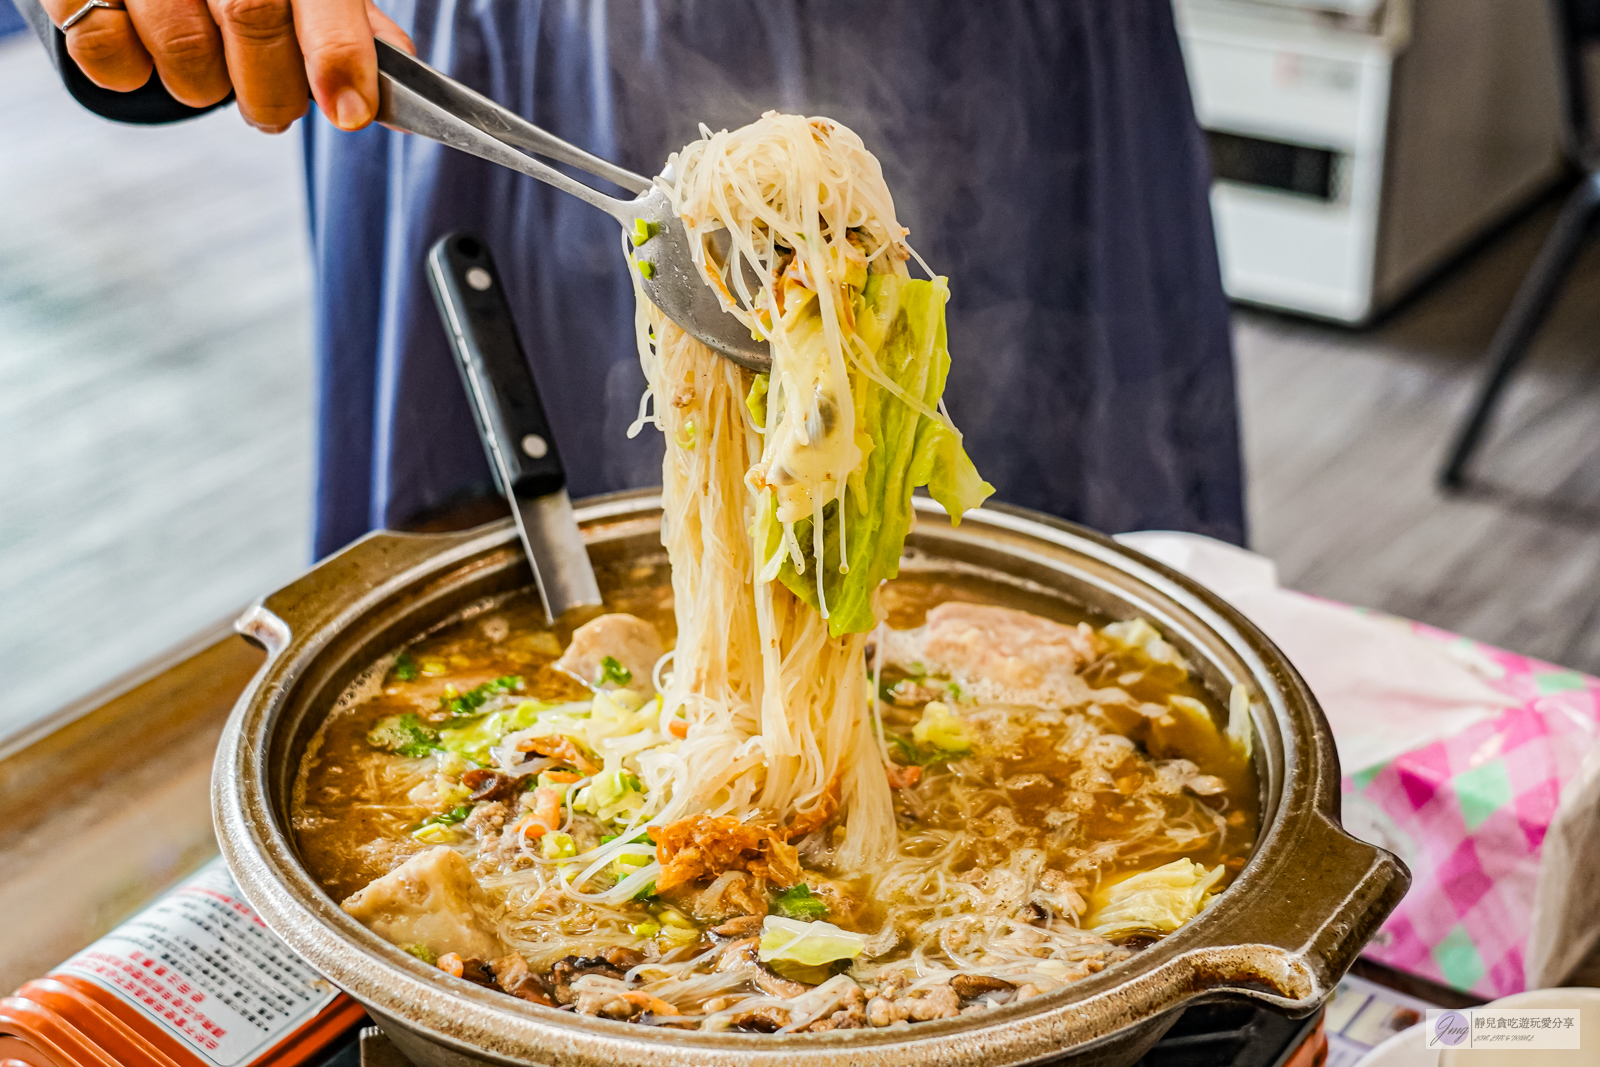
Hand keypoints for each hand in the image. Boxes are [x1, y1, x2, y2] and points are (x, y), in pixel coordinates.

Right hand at [43, 0, 414, 132]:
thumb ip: (345, 21)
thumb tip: (399, 68)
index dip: (338, 53)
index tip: (350, 111)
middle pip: (253, 19)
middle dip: (274, 92)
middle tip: (275, 106)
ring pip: (185, 52)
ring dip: (206, 86)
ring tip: (205, 60)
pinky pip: (112, 58)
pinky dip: (134, 72)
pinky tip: (145, 41)